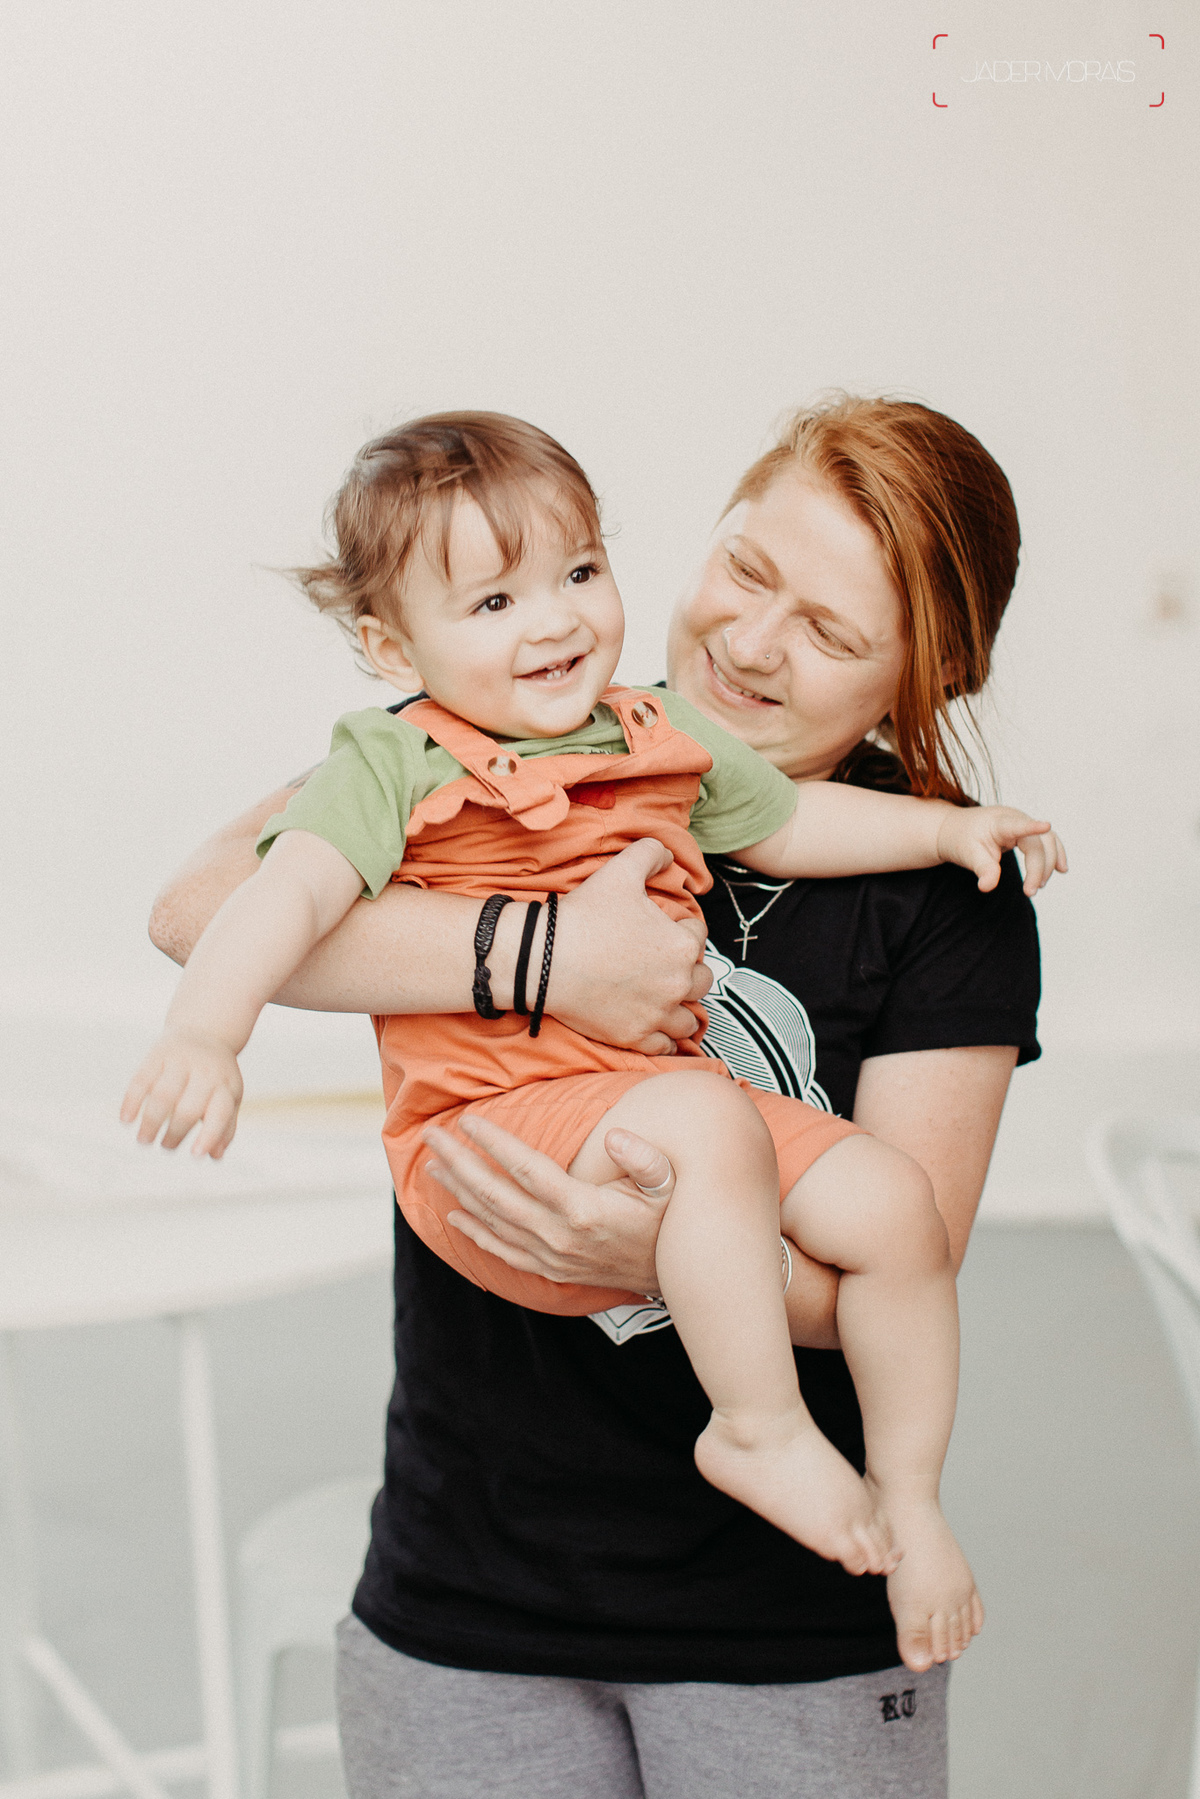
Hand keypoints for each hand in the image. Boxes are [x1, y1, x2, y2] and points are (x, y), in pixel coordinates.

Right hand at [120, 1031, 243, 1157]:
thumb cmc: (217, 1076)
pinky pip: (142, 1079)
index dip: (209, 1135)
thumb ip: (225, 1127)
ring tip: (144, 1140)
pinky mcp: (158, 1054)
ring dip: (151, 1121)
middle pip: (188, 1108)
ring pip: (163, 1095)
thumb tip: (214, 1156)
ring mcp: (181, 1062)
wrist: (205, 1030)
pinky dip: (131, 1101)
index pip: (220, 1113)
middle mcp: (205, 1073)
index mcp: (226, 1086)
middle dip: (175, 1133)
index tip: (195, 1154)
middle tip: (166, 1147)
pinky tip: (126, 1120)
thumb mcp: (229, 1096)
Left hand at [422, 1114, 674, 1291]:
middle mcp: (559, 1236)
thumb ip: (646, 1159)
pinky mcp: (551, 1270)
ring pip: (492, 1221)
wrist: (675, 1277)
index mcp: (582, 1209)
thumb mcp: (671, 1185)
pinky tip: (454, 1216)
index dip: (494, 1142)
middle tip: (431, 1136)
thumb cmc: (670, 1222)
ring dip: (459, 1192)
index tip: (467, 1119)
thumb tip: (616, 1135)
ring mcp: (551, 1256)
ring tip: (432, 1166)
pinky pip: (503, 1252)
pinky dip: (475, 1233)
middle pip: (496, 1194)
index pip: (526, 1168)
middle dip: (459, 1162)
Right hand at [548, 838, 711, 1053]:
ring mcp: (658, 1014)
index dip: (681, 929)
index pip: (699, 935)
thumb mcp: (621, 870)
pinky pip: (666, 1047)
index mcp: (683, 944)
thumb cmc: (584, 915)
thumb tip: (668, 855)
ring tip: (667, 1000)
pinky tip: (655, 1029)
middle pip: (702, 979)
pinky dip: (665, 1040)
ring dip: (682, 1008)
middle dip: (688, 971)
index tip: (661, 930)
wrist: (544, 959)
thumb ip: (652, 852)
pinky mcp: (636, 1037)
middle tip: (665, 965)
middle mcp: (678, 983)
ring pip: (689, 1019)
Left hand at [935, 806, 1067, 895]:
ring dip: (1049, 863)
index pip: (1018, 825)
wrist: (956, 828)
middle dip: (1038, 868)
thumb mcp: (967, 854)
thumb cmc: (962, 839)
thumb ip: (982, 869)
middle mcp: (1016, 818)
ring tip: (1039, 886)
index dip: (1032, 827)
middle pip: (1037, 842)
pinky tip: (1061, 869)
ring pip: (1048, 841)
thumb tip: (987, 887)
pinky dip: (1055, 854)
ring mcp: (1024, 822)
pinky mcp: (1027, 830)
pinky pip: (1047, 841)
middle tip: (1030, 892)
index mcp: (999, 822)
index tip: (1046, 826)